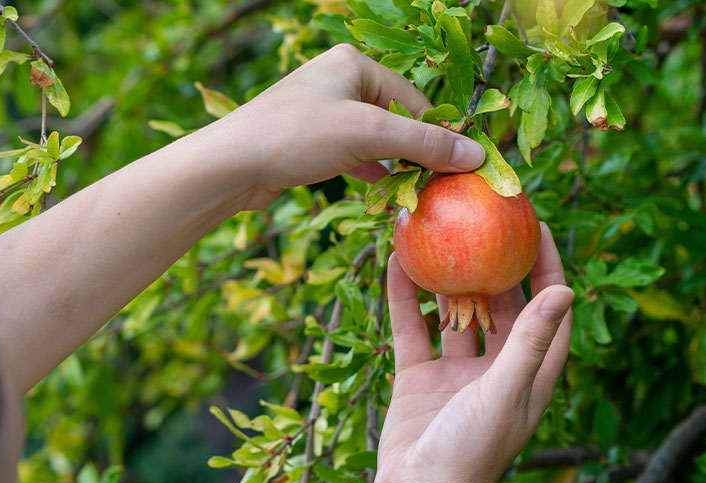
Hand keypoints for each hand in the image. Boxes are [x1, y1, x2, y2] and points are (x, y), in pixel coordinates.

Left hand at [211, 44, 487, 209]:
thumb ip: (422, 144)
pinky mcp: (310, 143)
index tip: (462, 170)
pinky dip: (370, 173)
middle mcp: (339, 82)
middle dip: (416, 153)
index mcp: (354, 64)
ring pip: (375, 140)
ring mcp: (323, 113)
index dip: (438, 136)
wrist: (230, 166)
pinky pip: (353, 155)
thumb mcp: (367, 135)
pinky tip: (385, 194)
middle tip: (439, 187)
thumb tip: (475, 155)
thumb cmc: (296, 137)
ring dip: (394, 167)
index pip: (414, 99)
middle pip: (396, 119)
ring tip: (415, 194)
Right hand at [374, 223, 573, 482]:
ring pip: (455, 315)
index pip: (549, 314)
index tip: (538, 227)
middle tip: (487, 220)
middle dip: (497, 265)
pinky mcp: (418, 380)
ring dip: (448, 279)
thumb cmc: (472, 453)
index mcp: (531, 378)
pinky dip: (405, 299)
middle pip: (503, 308)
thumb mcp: (506, 391)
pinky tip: (395, 263)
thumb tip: (566, 290)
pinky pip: (412, 331)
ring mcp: (455, 376)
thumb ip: (530, 341)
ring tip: (441, 233)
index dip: (549, 270)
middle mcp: (497, 373)